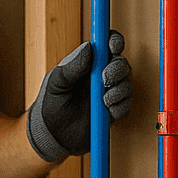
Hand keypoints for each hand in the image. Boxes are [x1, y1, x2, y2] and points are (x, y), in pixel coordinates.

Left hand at [26, 31, 131, 161]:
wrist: (52, 135)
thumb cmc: (51, 105)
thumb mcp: (57, 83)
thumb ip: (72, 66)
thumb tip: (89, 47)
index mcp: (86, 64)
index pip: (105, 45)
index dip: (114, 42)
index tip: (113, 46)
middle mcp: (99, 76)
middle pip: (120, 63)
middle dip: (117, 69)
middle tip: (104, 78)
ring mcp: (108, 93)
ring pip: (126, 84)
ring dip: (119, 90)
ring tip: (103, 100)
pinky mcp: (112, 111)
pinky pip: (125, 105)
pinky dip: (119, 106)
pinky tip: (106, 110)